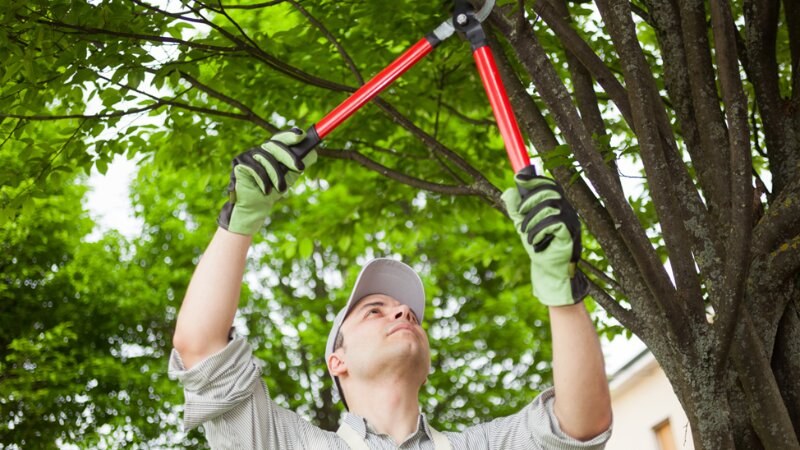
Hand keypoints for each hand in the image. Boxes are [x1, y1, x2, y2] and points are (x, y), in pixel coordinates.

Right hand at [217, 129, 316, 235]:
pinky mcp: (239, 163)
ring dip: (276, 176)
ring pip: (266, 158)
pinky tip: (265, 190)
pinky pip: (254, 168)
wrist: (256, 206)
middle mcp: (259, 149)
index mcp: (272, 151)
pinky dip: (263, 180)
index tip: (302, 135)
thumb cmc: (273, 189)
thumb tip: (313, 152)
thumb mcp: (290, 176)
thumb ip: (300, 163)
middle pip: (275, 145)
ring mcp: (248, 155)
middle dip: (289, 157)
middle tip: (300, 168)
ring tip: (280, 189)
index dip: (290, 135)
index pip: (281, 138)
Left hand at [501, 169, 587, 305]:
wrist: (547, 270)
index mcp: (557, 206)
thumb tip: (508, 191)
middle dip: (530, 200)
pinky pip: (554, 222)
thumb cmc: (538, 246)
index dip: (535, 180)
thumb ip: (516, 209)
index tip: (518, 179)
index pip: (549, 185)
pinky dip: (539, 231)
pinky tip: (535, 241)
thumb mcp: (522, 225)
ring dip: (532, 220)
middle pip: (550, 191)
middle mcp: (567, 210)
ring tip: (526, 234)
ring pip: (549, 206)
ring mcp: (571, 221)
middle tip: (520, 214)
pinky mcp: (571, 233)